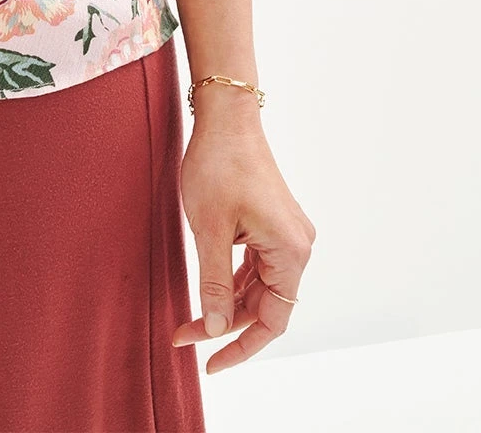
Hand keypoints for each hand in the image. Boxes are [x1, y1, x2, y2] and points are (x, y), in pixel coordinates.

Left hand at [171, 96, 315, 372]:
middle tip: (184, 335)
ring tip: (189, 319)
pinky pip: (255, 266)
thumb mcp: (210, 230)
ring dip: (226, 304)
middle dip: (225, 323)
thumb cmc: (219, 164)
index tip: (211, 364)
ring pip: (258, 287)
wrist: (226, 115)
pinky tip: (208, 291)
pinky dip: (231, 281)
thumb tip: (217, 328)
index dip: (242, 347)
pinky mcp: (271, 224)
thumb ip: (214, 283)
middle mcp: (296, 246)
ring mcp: (285, 234)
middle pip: (264, 306)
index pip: (273, 320)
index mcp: (290, 251)